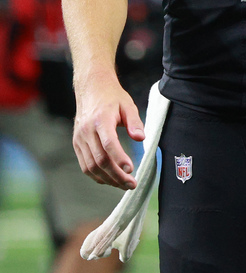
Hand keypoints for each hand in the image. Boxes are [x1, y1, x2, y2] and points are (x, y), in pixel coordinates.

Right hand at [73, 73, 144, 189]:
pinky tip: (110, 179)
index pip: (108, 144)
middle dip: (116, 176)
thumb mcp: (128, 104)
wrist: (91, 88)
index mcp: (100, 119)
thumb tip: (141, 139)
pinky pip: (85, 165)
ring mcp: (79, 139)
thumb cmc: (112, 97)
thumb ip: (135, 122)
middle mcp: (87, 131)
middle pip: (100, 160)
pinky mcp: (76, 144)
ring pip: (91, 167)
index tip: (131, 170)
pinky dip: (97, 176)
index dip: (119, 159)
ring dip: (108, 179)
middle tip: (131, 184)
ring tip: (123, 184)